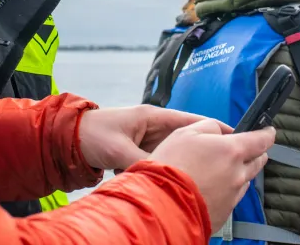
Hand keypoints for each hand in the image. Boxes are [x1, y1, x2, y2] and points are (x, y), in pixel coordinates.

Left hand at [77, 105, 225, 169]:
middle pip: (187, 139)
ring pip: (174, 152)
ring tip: (204, 176)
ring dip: (184, 163)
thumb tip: (161, 176)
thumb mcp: (119, 149)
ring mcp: (146, 140)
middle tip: (224, 162)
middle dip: (204, 150)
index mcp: (152, 116)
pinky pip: (160, 162)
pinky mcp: (138, 153)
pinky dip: (166, 171)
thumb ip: (141, 162)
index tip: (234, 136)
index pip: (191, 121)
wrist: (65, 139)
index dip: (214, 128)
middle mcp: (152, 127)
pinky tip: (175, 183)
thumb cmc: (90, 134)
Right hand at [148, 119, 274, 231]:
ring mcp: (232, 196)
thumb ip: (209, 127)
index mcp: (232, 151)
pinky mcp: (224, 213)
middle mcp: (237, 174)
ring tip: (218, 171)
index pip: (261, 141)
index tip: (269, 131)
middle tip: (246, 149)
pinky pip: (232, 198)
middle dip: (255, 154)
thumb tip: (220, 132)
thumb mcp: (185, 133)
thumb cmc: (170, 166)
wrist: (162, 205)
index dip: (267, 134)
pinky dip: (226, 190)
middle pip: (257, 162)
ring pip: (244, 181)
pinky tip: (209, 188)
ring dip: (238, 173)